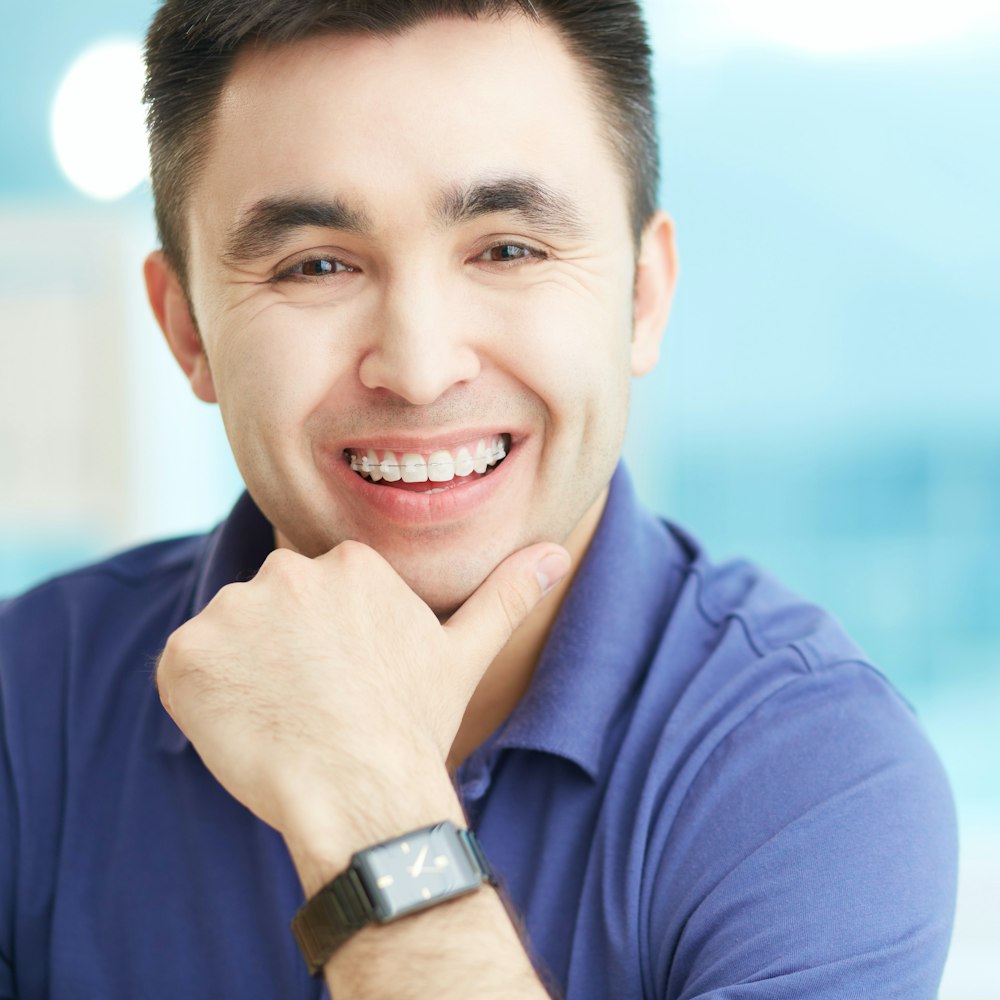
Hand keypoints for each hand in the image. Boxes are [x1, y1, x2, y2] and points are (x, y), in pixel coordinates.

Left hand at [155, 538, 569, 864]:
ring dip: (245, 673)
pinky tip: (245, 728)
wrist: (362, 794)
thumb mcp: (464, 655)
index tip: (344, 683)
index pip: (320, 594)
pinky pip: (186, 668)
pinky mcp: (187, 653)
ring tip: (285, 720)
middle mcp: (289, 570)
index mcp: (352, 563)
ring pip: (230, 637)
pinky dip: (203, 697)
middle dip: (285, 651)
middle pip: (272, 608)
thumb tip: (557, 553)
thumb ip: (506, 595)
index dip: (327, 645)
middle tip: (316, 705)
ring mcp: (233, 609)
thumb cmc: (413, 727)